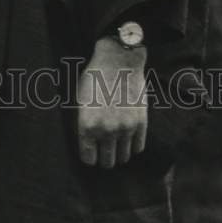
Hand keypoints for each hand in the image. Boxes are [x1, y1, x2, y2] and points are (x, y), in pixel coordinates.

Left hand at [76, 36, 147, 167]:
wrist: (119, 61)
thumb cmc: (95, 76)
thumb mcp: (80, 99)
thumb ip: (83, 122)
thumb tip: (87, 140)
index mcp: (87, 126)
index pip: (89, 159)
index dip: (90, 157)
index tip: (91, 153)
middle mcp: (106, 131)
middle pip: (107, 162)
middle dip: (105, 159)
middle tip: (104, 152)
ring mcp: (125, 129)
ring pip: (124, 157)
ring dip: (119, 154)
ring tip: (116, 147)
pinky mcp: (141, 123)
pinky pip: (138, 147)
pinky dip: (133, 146)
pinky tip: (128, 139)